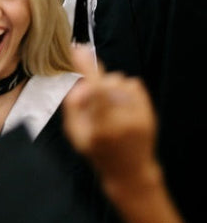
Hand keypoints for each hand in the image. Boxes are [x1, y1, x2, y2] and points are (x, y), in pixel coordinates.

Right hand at [63, 46, 161, 200]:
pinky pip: (133, 83)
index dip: (85, 67)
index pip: (94, 90)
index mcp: (101, 127)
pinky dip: (125, 89)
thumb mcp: (76, 136)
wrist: (131, 172)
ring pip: (120, 80)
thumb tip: (79, 84)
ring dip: (111, 86)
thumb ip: (72, 107)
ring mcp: (139, 116)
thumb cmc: (99, 153)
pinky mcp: (149, 113)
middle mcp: (122, 120)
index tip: (78, 49)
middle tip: (92, 98)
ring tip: (110, 106)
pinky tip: (122, 106)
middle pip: (106, 82)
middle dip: (95, 83)